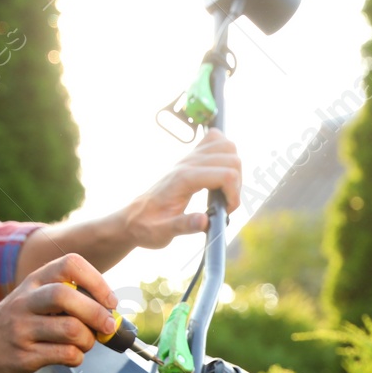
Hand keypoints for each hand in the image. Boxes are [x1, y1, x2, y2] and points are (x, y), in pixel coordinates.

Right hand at [0, 253, 117, 372]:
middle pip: (68, 296)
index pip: (70, 264)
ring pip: (71, 329)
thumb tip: (109, 312)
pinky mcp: (24, 355)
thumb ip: (66, 300)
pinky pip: (65, 355)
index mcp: (34, 281)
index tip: (109, 300)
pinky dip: (77, 357)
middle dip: (97, 313)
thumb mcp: (32, 298)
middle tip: (107, 326)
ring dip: (88, 340)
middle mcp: (26, 301)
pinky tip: (70, 356)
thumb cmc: (11, 323)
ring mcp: (23, 329)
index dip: (97, 281)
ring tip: (84, 343)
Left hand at [120, 130, 242, 249]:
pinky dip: (225, 152)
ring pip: (227, 145)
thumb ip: (183, 226)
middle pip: (231, 157)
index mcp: (184, 179)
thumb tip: (205, 221)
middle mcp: (187, 163)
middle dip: (237, 183)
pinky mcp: (190, 157)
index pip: (225, 174)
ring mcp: (189, 157)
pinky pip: (215, 139)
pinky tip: (220, 172)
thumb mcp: (162, 233)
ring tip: (225, 189)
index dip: (234, 195)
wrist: (134, 217)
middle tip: (225, 203)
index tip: (226, 211)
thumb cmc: (148, 226)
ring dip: (234, 167)